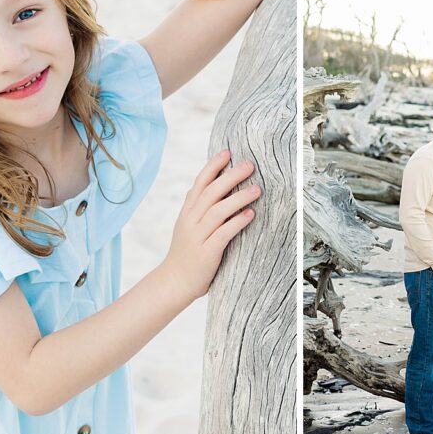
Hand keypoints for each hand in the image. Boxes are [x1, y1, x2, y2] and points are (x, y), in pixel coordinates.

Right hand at [162, 150, 260, 300]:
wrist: (174, 282)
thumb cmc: (187, 252)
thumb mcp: (187, 224)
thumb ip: (196, 206)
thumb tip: (204, 185)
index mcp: (187, 211)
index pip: (200, 182)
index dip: (213, 165)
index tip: (228, 151)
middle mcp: (191, 220)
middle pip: (211, 193)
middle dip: (230, 176)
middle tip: (249, 165)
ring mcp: (198, 236)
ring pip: (218, 211)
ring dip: (238, 198)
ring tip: (257, 189)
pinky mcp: (207, 252)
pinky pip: (223, 234)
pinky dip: (237, 222)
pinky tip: (251, 214)